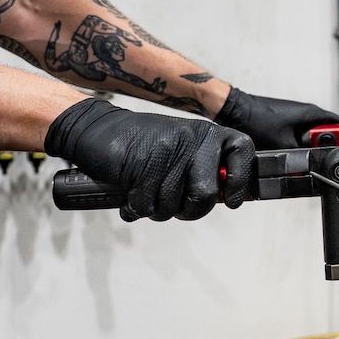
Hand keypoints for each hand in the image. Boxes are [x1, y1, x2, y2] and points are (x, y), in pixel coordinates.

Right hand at [43, 97, 252, 221]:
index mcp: (207, 133)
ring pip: (173, 205)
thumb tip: (227, 197)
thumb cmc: (142, 145)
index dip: (239, 181)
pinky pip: (147, 205)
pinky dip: (137, 207)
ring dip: (157, 208)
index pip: (242, 152)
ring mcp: (168, 150)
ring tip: (147, 192)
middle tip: (172, 203)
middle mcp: (193, 137)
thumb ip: (205, 169)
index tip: (229, 200)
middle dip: (188, 209)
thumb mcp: (181, 148)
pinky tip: (131, 193)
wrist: (97, 129)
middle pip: (206, 194)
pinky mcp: (142, 165)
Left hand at [215, 87, 338, 150]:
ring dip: (304, 149)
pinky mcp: (285, 123)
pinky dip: (293, 146)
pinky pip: (296, 137)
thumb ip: (299, 157)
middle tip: (311, 158)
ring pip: (308, 138)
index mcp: (312, 114)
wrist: (234, 112)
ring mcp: (295, 118)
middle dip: (318, 149)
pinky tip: (283, 151)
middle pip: (323, 135)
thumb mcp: (282, 145)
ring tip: (293, 154)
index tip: (338, 153)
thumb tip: (307, 168)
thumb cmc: (256, 120)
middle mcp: (306, 114)